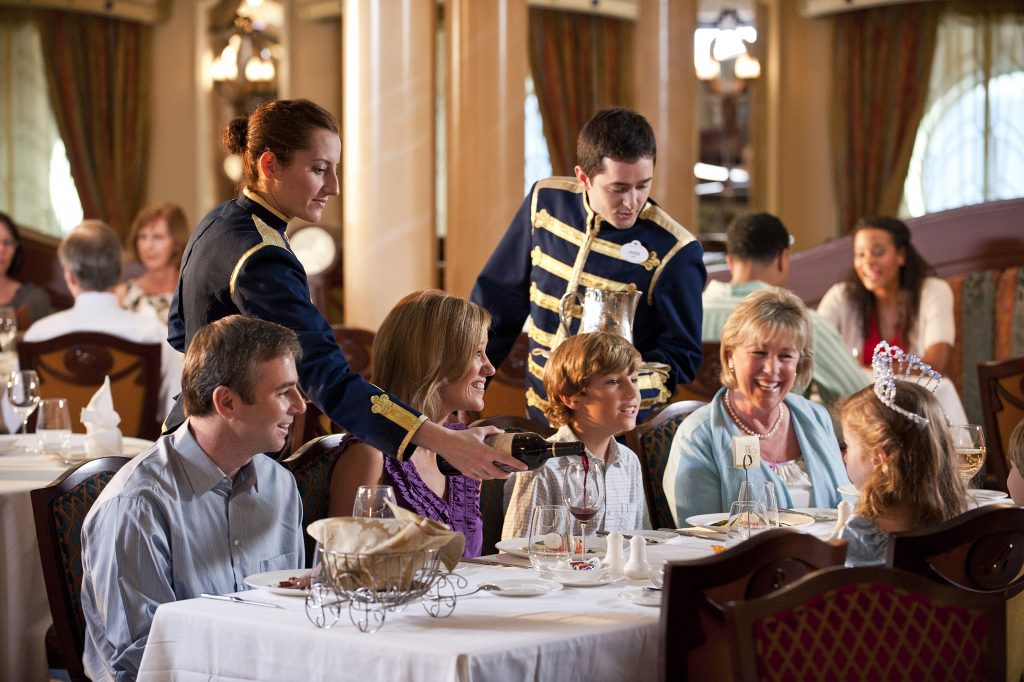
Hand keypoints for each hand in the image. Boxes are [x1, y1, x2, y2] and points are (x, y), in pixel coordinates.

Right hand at [412, 421, 526, 479]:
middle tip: (510, 472)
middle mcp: (481, 463)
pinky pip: (479, 478)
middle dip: (508, 475)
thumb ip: (492, 430)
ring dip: (496, 476)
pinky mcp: (466, 473)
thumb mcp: (478, 431)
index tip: (525, 467)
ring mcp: (473, 469)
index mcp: (486, 452)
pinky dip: (485, 476)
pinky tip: (486, 472)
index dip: (517, 465)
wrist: (445, 443)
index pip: (506, 460)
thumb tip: (502, 432)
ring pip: (490, 477)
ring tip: (498, 471)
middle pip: (500, 474)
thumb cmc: (462, 435)